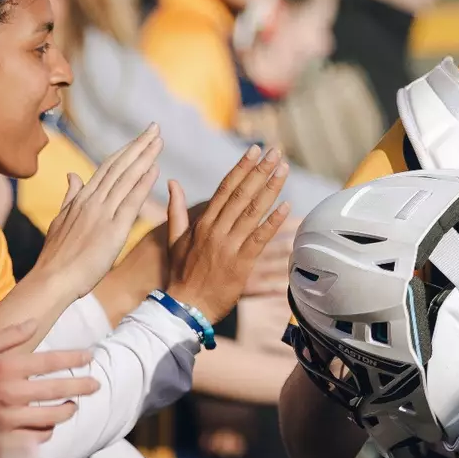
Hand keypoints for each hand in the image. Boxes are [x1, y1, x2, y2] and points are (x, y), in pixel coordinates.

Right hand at [0, 320, 99, 433]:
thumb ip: (7, 335)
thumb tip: (34, 322)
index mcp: (5, 368)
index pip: (51, 361)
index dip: (75, 357)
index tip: (91, 356)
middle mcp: (9, 393)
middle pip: (57, 390)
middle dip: (81, 386)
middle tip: (96, 385)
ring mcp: (5, 419)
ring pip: (50, 418)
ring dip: (66, 412)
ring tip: (72, 407)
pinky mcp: (0, 440)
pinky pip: (32, 439)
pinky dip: (44, 434)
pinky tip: (47, 428)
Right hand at [34, 125, 161, 297]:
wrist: (51, 280)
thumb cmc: (57, 257)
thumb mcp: (60, 220)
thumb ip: (70, 196)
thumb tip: (71, 175)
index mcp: (81, 199)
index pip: (107, 167)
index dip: (126, 150)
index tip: (140, 137)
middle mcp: (92, 201)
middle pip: (118, 166)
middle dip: (138, 145)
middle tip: (155, 127)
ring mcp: (102, 213)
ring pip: (126, 178)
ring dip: (144, 157)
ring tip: (159, 140)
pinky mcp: (112, 229)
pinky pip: (130, 201)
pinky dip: (143, 183)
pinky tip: (155, 169)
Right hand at [165, 147, 291, 325]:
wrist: (184, 307)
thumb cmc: (181, 273)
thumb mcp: (174, 239)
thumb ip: (175, 209)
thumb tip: (172, 182)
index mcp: (202, 223)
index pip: (225, 188)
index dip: (241, 168)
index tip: (254, 150)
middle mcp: (216, 230)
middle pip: (242, 194)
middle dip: (260, 171)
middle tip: (275, 152)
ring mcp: (229, 246)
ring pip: (253, 211)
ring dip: (270, 189)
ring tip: (283, 170)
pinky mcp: (241, 263)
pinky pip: (260, 238)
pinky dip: (273, 222)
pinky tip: (286, 206)